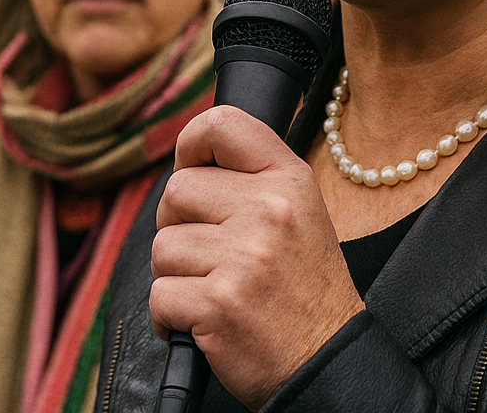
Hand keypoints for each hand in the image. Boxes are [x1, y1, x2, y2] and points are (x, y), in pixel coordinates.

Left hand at [150, 105, 365, 409]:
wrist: (328, 360)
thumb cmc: (303, 288)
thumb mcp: (298, 213)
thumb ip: (251, 179)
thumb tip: (187, 160)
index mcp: (289, 180)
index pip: (222, 124)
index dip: (191, 144)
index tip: (191, 167)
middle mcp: (269, 210)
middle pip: (176, 191)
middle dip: (178, 225)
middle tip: (211, 254)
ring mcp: (244, 256)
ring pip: (161, 246)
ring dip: (176, 275)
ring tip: (215, 290)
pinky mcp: (218, 303)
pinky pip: (159, 294)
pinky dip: (170, 316)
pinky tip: (203, 321)